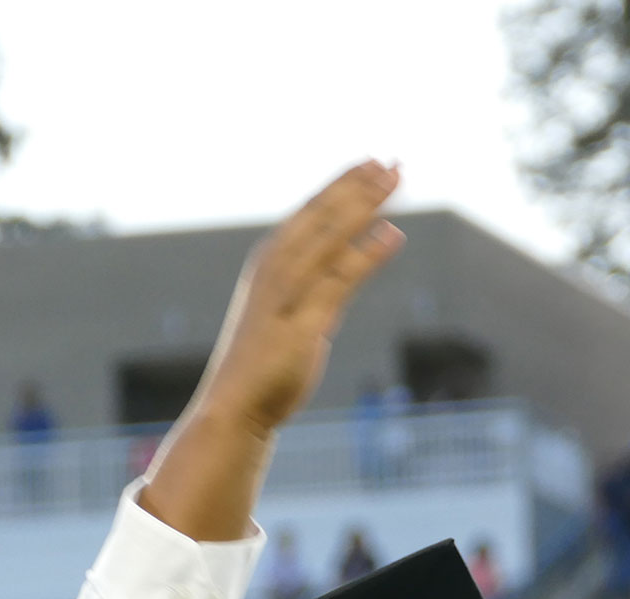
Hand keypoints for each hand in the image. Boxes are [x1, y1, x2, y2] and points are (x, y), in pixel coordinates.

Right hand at [188, 160, 404, 435]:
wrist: (235, 407)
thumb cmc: (263, 365)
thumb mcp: (290, 317)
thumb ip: (317, 290)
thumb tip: (346, 272)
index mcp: (270, 264)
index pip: (311, 214)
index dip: (341, 186)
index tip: (370, 164)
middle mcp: (276, 271)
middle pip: (322, 216)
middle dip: (357, 185)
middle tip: (391, 160)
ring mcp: (287, 295)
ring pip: (330, 237)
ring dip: (364, 204)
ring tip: (395, 178)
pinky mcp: (303, 325)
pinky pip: (340, 281)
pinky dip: (365, 254)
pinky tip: (393, 233)